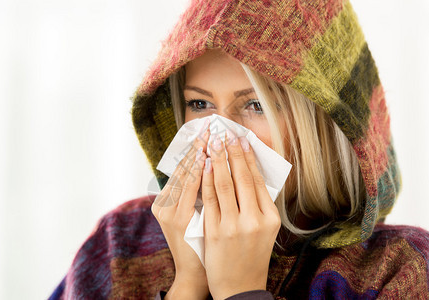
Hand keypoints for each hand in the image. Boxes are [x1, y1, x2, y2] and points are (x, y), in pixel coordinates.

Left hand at [151, 123, 209, 299]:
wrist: (190, 274)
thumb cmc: (204, 254)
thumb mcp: (208, 226)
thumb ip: (207, 199)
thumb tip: (209, 166)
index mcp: (177, 214)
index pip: (191, 177)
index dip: (201, 155)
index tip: (211, 137)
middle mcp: (165, 208)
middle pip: (182, 171)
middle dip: (195, 148)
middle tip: (207, 128)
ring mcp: (162, 207)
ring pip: (179, 173)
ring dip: (191, 153)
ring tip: (202, 135)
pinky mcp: (162, 207)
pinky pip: (177, 182)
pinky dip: (187, 166)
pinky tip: (197, 153)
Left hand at [202, 129, 280, 299]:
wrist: (240, 288)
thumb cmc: (252, 256)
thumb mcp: (265, 231)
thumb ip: (259, 205)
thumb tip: (250, 174)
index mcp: (270, 219)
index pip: (257, 180)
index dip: (249, 158)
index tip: (242, 140)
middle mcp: (254, 220)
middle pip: (241, 178)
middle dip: (232, 152)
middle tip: (226, 134)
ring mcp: (233, 226)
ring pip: (224, 184)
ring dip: (217, 160)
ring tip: (213, 143)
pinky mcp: (214, 232)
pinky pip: (209, 199)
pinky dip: (206, 180)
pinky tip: (204, 166)